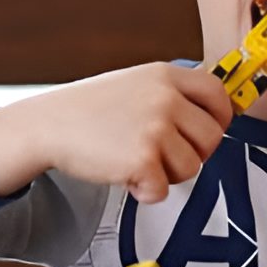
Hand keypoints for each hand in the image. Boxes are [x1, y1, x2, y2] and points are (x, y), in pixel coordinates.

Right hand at [0, 63, 233, 203]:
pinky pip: (164, 189)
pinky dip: (147, 192)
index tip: (207, 132)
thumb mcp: (138, 83)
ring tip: (139, 161)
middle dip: (194, 153)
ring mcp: (155, 127)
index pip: (218, 95)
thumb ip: (174, 94)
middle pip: (213, 137)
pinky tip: (127, 177)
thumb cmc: (91, 109)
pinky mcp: (142, 159)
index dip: (220, 118)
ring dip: (168, 174)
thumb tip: (219, 114)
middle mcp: (166, 98)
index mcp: (167, 75)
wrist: (46, 125)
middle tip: (165, 156)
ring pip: (192, 167)